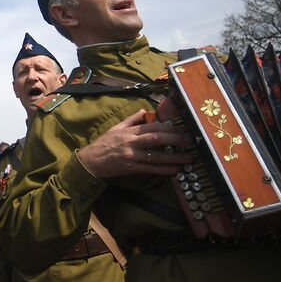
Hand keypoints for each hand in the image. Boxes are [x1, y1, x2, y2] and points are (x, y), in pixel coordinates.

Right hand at [76, 109, 193, 179]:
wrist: (90, 161)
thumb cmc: (104, 144)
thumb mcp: (117, 128)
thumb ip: (132, 120)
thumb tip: (145, 110)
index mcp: (129, 131)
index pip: (152, 126)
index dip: (168, 127)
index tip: (181, 128)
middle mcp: (131, 142)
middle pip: (156, 138)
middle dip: (175, 139)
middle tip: (189, 141)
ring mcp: (131, 156)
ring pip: (155, 156)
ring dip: (173, 157)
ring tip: (187, 158)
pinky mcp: (130, 168)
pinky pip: (149, 169)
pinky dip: (162, 170)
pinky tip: (174, 171)